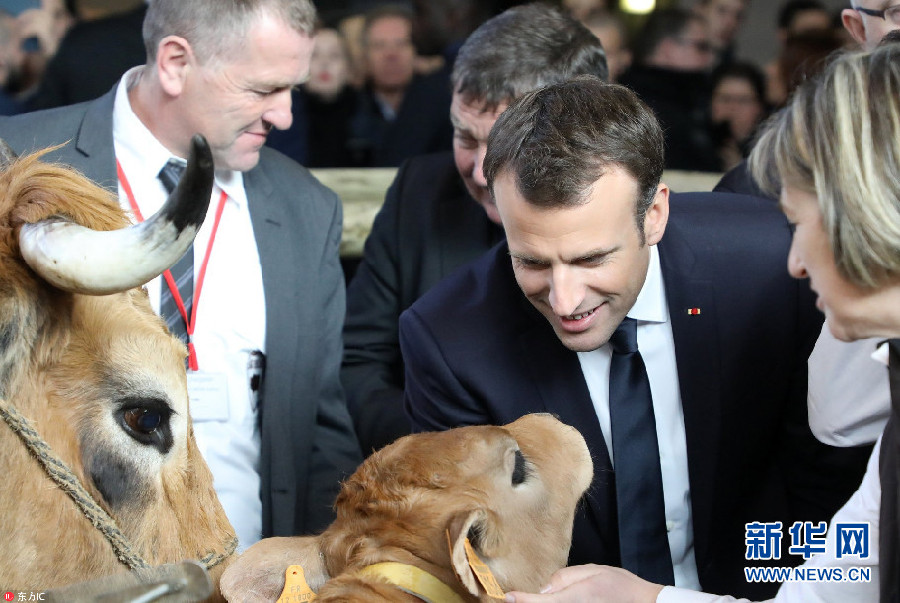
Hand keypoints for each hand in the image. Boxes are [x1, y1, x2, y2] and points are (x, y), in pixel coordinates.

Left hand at [504, 565, 664, 602]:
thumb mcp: (592, 571)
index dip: (522, 600)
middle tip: (516, 598)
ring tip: (532, 598)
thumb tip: (544, 589)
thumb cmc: (622, 586)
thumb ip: (565, 578)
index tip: (508, 597)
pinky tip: (552, 599)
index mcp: (574, 598)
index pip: (540, 602)